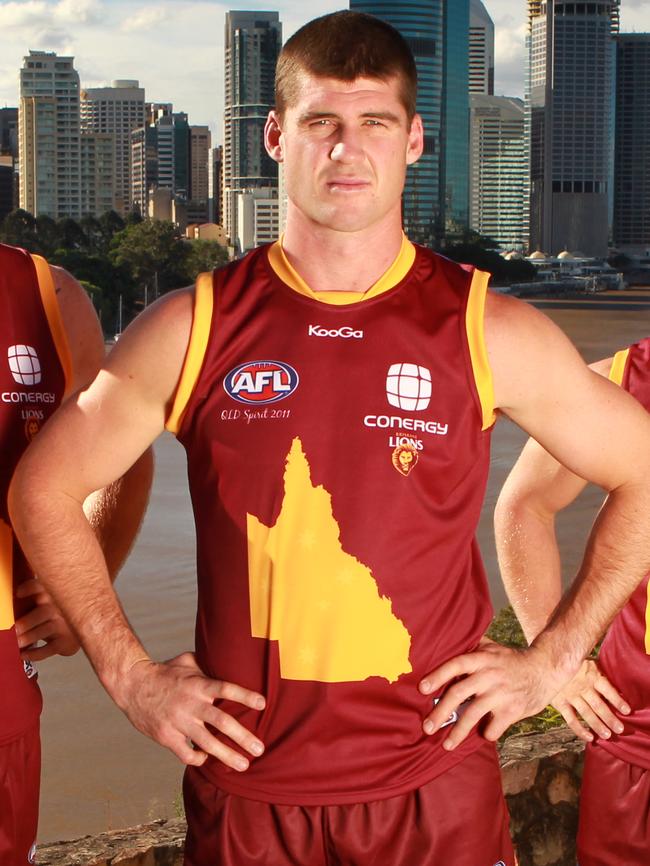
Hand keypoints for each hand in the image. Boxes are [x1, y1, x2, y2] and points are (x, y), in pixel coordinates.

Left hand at [15, 578, 79, 659]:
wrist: (82, 627)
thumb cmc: (56, 612)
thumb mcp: (48, 599)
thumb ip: (33, 596)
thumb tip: (10, 598)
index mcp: (50, 594)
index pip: (40, 587)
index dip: (29, 588)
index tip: (18, 594)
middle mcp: (58, 608)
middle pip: (44, 612)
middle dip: (28, 621)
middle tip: (16, 629)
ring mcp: (63, 625)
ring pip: (46, 630)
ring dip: (30, 637)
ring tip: (18, 643)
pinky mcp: (65, 641)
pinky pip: (49, 649)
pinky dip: (35, 653)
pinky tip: (24, 655)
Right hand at [116, 651, 265, 770]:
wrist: (132, 684)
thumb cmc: (165, 672)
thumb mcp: (187, 661)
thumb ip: (208, 665)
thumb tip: (230, 660)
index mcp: (198, 684)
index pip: (226, 688)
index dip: (245, 696)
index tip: (263, 704)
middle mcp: (190, 703)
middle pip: (221, 721)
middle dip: (242, 737)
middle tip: (260, 749)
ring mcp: (178, 721)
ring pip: (206, 743)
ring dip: (227, 755)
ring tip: (244, 765)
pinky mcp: (166, 736)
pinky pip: (186, 753)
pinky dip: (199, 758)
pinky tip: (207, 759)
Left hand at [418, 637, 562, 749]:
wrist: (545, 668)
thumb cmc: (512, 660)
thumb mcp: (492, 648)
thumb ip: (471, 648)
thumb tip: (447, 644)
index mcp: (481, 659)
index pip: (456, 664)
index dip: (438, 675)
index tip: (422, 689)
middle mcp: (489, 675)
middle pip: (459, 693)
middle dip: (440, 712)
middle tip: (427, 727)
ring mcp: (501, 694)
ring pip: (473, 715)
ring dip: (458, 732)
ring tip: (446, 744)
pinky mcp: (513, 710)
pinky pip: (493, 728)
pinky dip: (486, 734)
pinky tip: (483, 735)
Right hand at [551, 658, 629, 741]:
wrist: (546, 660)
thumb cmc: (571, 661)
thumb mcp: (586, 661)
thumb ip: (598, 671)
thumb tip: (614, 682)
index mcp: (592, 675)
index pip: (608, 690)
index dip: (618, 701)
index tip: (627, 711)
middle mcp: (582, 687)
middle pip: (599, 705)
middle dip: (610, 718)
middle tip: (619, 729)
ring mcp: (571, 696)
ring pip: (587, 714)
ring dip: (598, 725)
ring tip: (607, 735)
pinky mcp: (560, 702)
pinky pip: (571, 719)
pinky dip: (580, 730)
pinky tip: (589, 737)